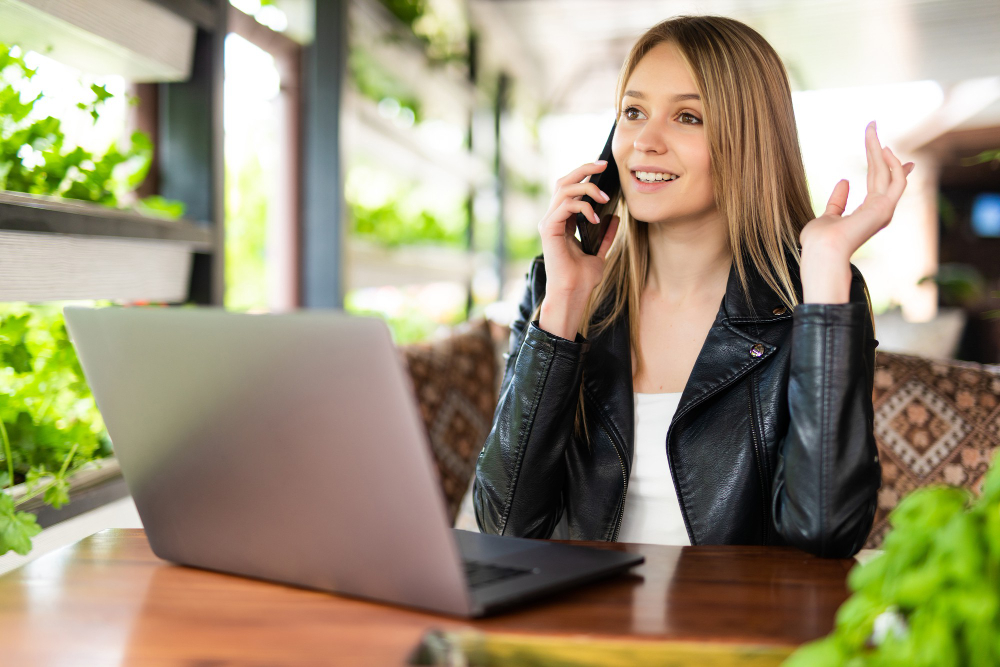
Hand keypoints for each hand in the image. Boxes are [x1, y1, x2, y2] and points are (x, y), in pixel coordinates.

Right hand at [537, 161, 619, 337]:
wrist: (574, 293)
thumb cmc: (584, 278)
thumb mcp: (600, 252)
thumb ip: (606, 235)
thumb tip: (615, 217)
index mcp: (562, 222)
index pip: (570, 188)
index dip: (584, 174)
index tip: (604, 167)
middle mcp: (553, 219)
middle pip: (563, 182)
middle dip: (583, 169)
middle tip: (603, 164)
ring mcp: (549, 223)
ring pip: (564, 190)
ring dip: (587, 188)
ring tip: (605, 197)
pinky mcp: (549, 229)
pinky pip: (565, 206)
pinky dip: (583, 207)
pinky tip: (595, 219)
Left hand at [799, 122, 913, 302]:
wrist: (822, 252)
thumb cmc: (820, 241)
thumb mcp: (828, 216)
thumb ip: (837, 201)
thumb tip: (844, 181)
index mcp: (867, 214)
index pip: (882, 185)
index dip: (887, 167)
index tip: (888, 149)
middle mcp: (880, 212)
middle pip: (882, 173)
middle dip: (878, 149)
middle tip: (872, 125)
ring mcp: (884, 210)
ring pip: (888, 173)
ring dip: (880, 149)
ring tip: (871, 129)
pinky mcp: (885, 208)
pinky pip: (896, 181)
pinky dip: (892, 164)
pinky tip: (882, 148)